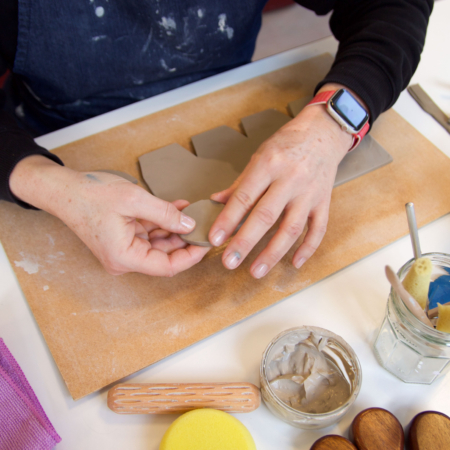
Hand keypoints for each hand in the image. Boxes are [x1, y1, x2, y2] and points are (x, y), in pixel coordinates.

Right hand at [10, 156, 209, 275]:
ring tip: (192, 211)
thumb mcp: (134, 200)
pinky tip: (178, 207)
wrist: (64, 190)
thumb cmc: (91, 195)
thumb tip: (189, 225)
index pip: (167, 266)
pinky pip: (150, 233)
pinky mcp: (124, 239)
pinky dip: (163, 222)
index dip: (190, 256)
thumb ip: (165, 214)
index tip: (205, 242)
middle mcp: (125, 259)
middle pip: (165, 256)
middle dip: (185, 239)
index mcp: (124, 257)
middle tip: (203, 224)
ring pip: (159, 243)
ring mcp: (124, 250)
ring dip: (176, 228)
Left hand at [209, 85, 357, 277]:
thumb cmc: (286, 145)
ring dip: (273, 253)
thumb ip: (239, 184)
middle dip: (245, 242)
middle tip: (229, 262)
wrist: (322, 133)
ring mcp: (309, 193)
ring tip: (256, 271)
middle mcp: (290, 179)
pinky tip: (295, 263)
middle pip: (266, 216)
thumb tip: (216, 203)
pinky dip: (307, 248)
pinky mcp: (324, 202)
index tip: (214, 239)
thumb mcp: (259, 156)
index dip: (228, 220)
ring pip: (291, 228)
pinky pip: (318, 229)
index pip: (244, 197)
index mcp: (268, 165)